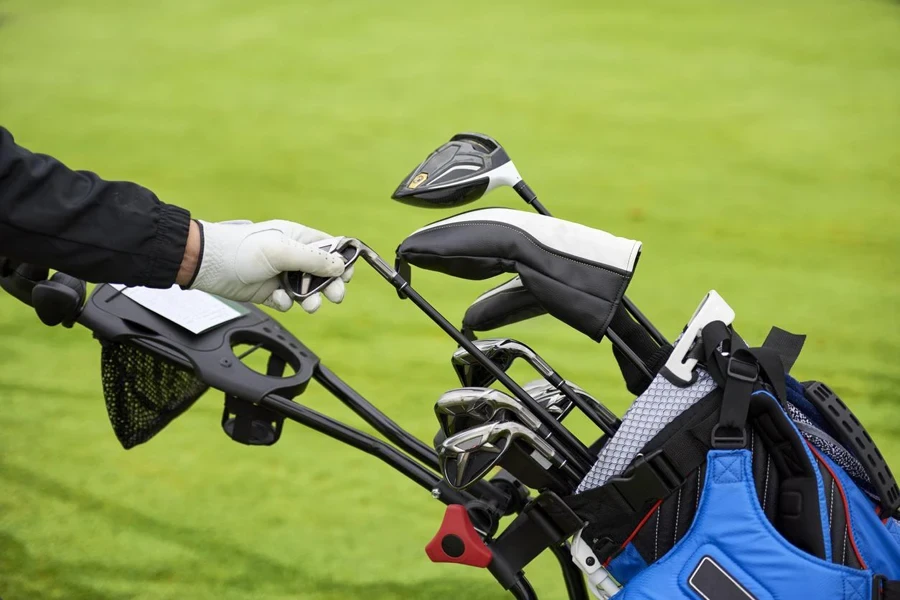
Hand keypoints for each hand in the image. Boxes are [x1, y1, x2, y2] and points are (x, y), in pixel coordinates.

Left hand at [176, 219, 353, 312]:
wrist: (207, 265)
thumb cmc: (242, 249)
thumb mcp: (282, 251)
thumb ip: (313, 259)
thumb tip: (340, 267)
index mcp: (298, 238)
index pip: (330, 248)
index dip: (342, 261)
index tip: (346, 274)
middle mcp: (292, 256)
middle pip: (323, 272)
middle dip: (331, 285)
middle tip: (334, 296)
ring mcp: (281, 274)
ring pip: (308, 290)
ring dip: (312, 299)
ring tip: (310, 306)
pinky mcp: (270, 292)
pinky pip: (288, 302)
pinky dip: (287, 303)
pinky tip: (278, 299)